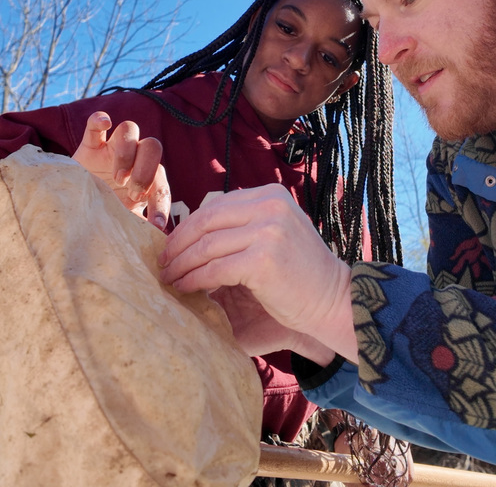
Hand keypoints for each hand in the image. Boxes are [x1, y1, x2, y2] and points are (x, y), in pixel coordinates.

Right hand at [72, 111, 170, 230]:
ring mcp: (112, 149)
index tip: (156, 224)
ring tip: (117, 178)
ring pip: (130, 130)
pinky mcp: (90, 144)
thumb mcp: (123, 222)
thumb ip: (140, 229)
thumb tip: (161, 244)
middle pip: (153, 146)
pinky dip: (100, 120)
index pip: (161, 184)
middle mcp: (134, 159)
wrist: (74, 206)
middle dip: (146, 171)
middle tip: (133, 193)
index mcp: (147, 179)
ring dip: (127, 152)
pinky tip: (103, 123)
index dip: (161, 203)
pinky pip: (96, 124)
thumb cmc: (106, 215)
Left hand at [159, 184, 356, 362]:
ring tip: (168, 278)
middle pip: (205, 221)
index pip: (216, 206)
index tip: (172, 245)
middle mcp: (269, 206)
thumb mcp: (276, 233)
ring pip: (206, 246)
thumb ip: (245, 225)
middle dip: (178, 244)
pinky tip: (184, 288)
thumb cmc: (301, 273)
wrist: (333, 300)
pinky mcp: (262, 260)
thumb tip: (194, 231)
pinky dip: (193, 280)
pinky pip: (214, 269)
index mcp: (270, 195)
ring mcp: (267, 231)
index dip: (189, 226)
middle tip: (162, 262)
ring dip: (181, 264)